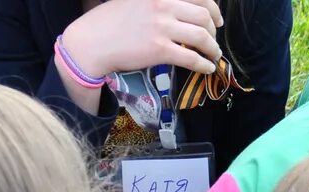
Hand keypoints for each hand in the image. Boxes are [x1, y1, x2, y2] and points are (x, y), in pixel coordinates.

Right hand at [59, 0, 223, 78]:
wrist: (92, 41)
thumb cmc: (109, 21)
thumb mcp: (136, 1)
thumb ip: (158, 3)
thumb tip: (179, 12)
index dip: (213, 8)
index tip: (216, 19)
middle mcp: (164, 4)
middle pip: (204, 15)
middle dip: (214, 30)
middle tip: (213, 40)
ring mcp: (162, 27)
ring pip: (202, 36)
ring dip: (213, 48)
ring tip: (214, 54)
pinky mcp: (159, 50)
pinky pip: (191, 58)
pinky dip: (204, 64)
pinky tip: (206, 68)